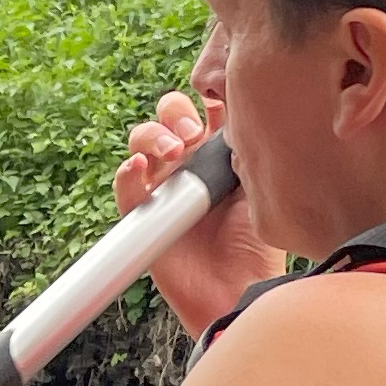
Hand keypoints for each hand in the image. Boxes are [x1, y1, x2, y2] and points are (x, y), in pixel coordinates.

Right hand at [112, 95, 284, 338]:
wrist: (238, 291)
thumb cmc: (256, 246)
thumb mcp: (260, 189)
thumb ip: (249, 152)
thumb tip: (243, 116)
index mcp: (219, 154)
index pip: (205, 108)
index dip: (207, 94)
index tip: (220, 98)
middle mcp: (189, 164)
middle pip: (169, 115)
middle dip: (176, 113)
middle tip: (194, 134)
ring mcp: (164, 187)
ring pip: (142, 141)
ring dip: (153, 135)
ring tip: (173, 151)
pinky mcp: (143, 213)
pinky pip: (125, 185)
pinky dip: (128, 172)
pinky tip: (140, 169)